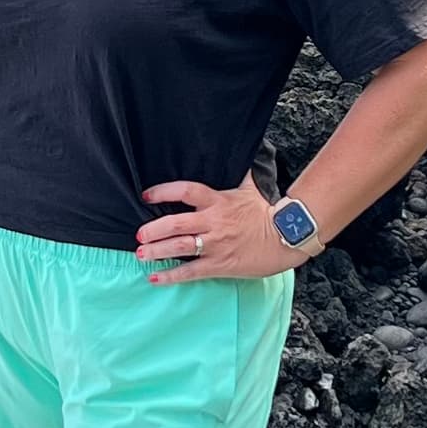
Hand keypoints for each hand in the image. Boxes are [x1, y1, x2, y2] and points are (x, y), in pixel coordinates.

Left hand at [136, 177, 293, 282]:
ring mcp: (216, 245)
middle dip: (154, 229)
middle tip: (139, 234)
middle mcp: (214, 222)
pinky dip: (171, 275)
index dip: (164, 191)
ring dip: (157, 251)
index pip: (186, 191)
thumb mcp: (253, 188)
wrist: (286, 238)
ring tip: (141, 254)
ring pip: (180, 247)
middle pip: (176, 223)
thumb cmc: (268, 213)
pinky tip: (155, 278)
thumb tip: (249, 149)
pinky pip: (191, 271)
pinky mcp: (220, 265)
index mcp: (218, 201)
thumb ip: (244, 172)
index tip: (146, 195)